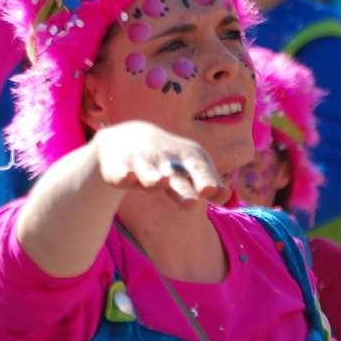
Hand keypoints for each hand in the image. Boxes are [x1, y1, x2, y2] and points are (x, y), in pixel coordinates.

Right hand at [93, 121, 223, 204]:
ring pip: (148, 173)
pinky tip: (126, 178)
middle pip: (175, 175)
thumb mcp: (190, 167)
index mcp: (187, 156)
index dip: (205, 179)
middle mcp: (164, 158)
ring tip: (159, 184)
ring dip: (153, 179)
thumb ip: (208, 182)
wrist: (126, 138)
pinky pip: (119, 172)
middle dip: (182, 188)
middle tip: (191, 203)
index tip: (209, 191)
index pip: (199, 169)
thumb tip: (225, 196)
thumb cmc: (168, 159)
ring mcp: (139, 161)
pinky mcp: (116, 167)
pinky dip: (122, 175)